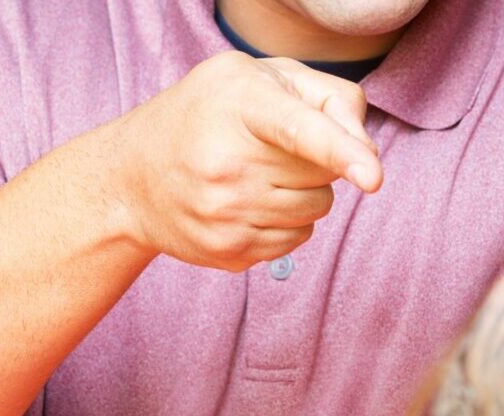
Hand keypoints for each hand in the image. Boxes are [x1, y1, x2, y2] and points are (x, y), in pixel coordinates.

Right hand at [105, 51, 382, 271]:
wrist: (130, 177)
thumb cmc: (208, 113)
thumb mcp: (257, 76)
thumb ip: (327, 97)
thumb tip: (368, 155)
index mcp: (239, 105)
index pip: (300, 130)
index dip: (342, 151)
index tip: (373, 177)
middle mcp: (228, 164)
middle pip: (323, 174)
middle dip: (314, 160)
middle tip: (269, 147)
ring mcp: (226, 215)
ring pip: (317, 210)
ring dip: (304, 192)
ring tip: (257, 173)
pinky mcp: (229, 252)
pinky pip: (297, 240)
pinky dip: (288, 221)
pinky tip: (249, 203)